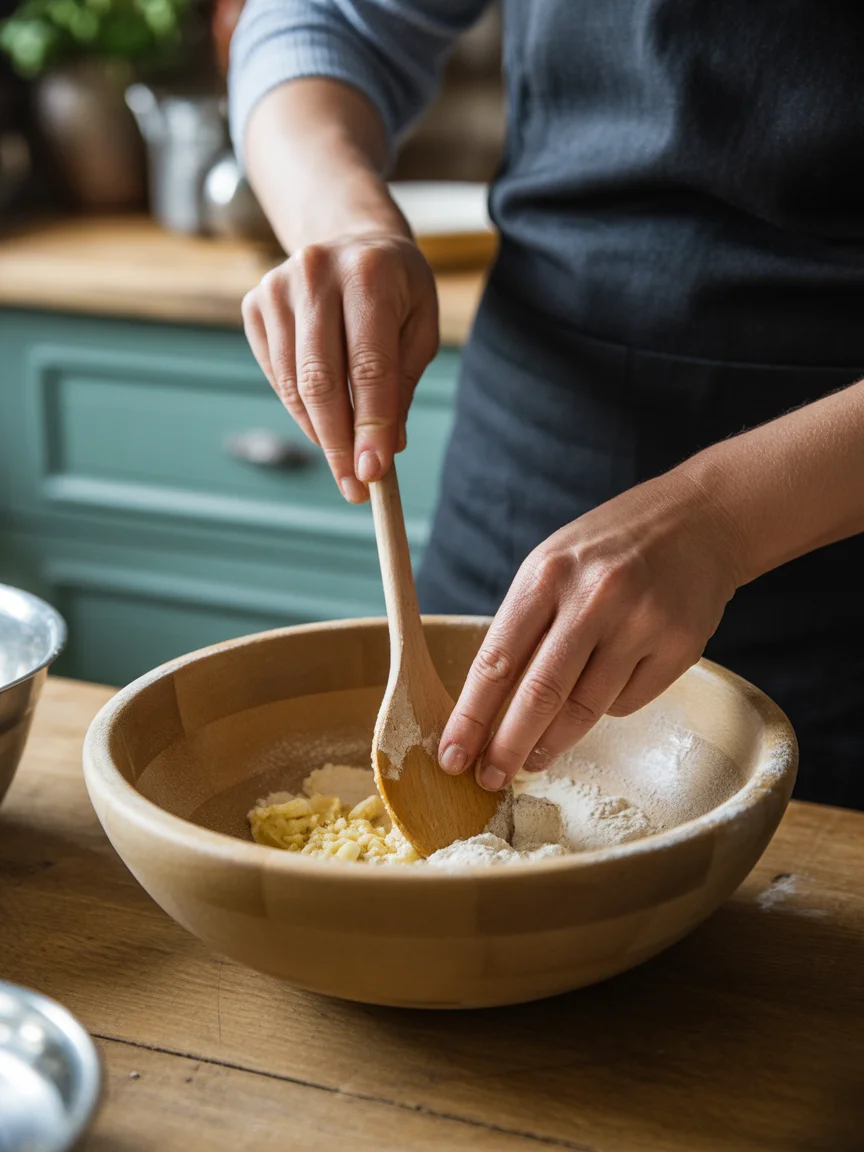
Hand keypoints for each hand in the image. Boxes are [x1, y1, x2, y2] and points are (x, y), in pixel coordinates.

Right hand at [241, 233, 438, 501]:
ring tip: (344, 462)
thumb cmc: (396, 291)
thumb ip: (402, 385)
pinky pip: (274, 376)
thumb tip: (385, 450)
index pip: (369, 366)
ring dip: (319, 433)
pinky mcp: (255, 304)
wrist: (352, 237)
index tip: (373, 475)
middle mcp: (316, 273)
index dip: (370, 426)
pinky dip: (300, 410)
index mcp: (369, 274)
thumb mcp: (420, 328)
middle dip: (339, 443)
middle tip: (354, 487)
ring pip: (293, 384)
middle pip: (321, 380)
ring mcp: (277, 287)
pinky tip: (323, 422)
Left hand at [438, 469, 744, 789]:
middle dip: (506, 748)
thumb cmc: (609, 548)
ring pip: (585, 711)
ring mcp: (640, 623)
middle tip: (488, 780)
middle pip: (539, 696)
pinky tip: (602, 691)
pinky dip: (605, 709)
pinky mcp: (679, 647)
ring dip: (552, 744)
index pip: (497, 660)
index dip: (471, 716)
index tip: (452, 755)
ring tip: (533, 759)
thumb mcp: (553, 566)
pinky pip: (626, 704)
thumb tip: (489, 707)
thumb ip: (523, 627)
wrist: (700, 520)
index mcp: (547, 575)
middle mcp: (593, 598)